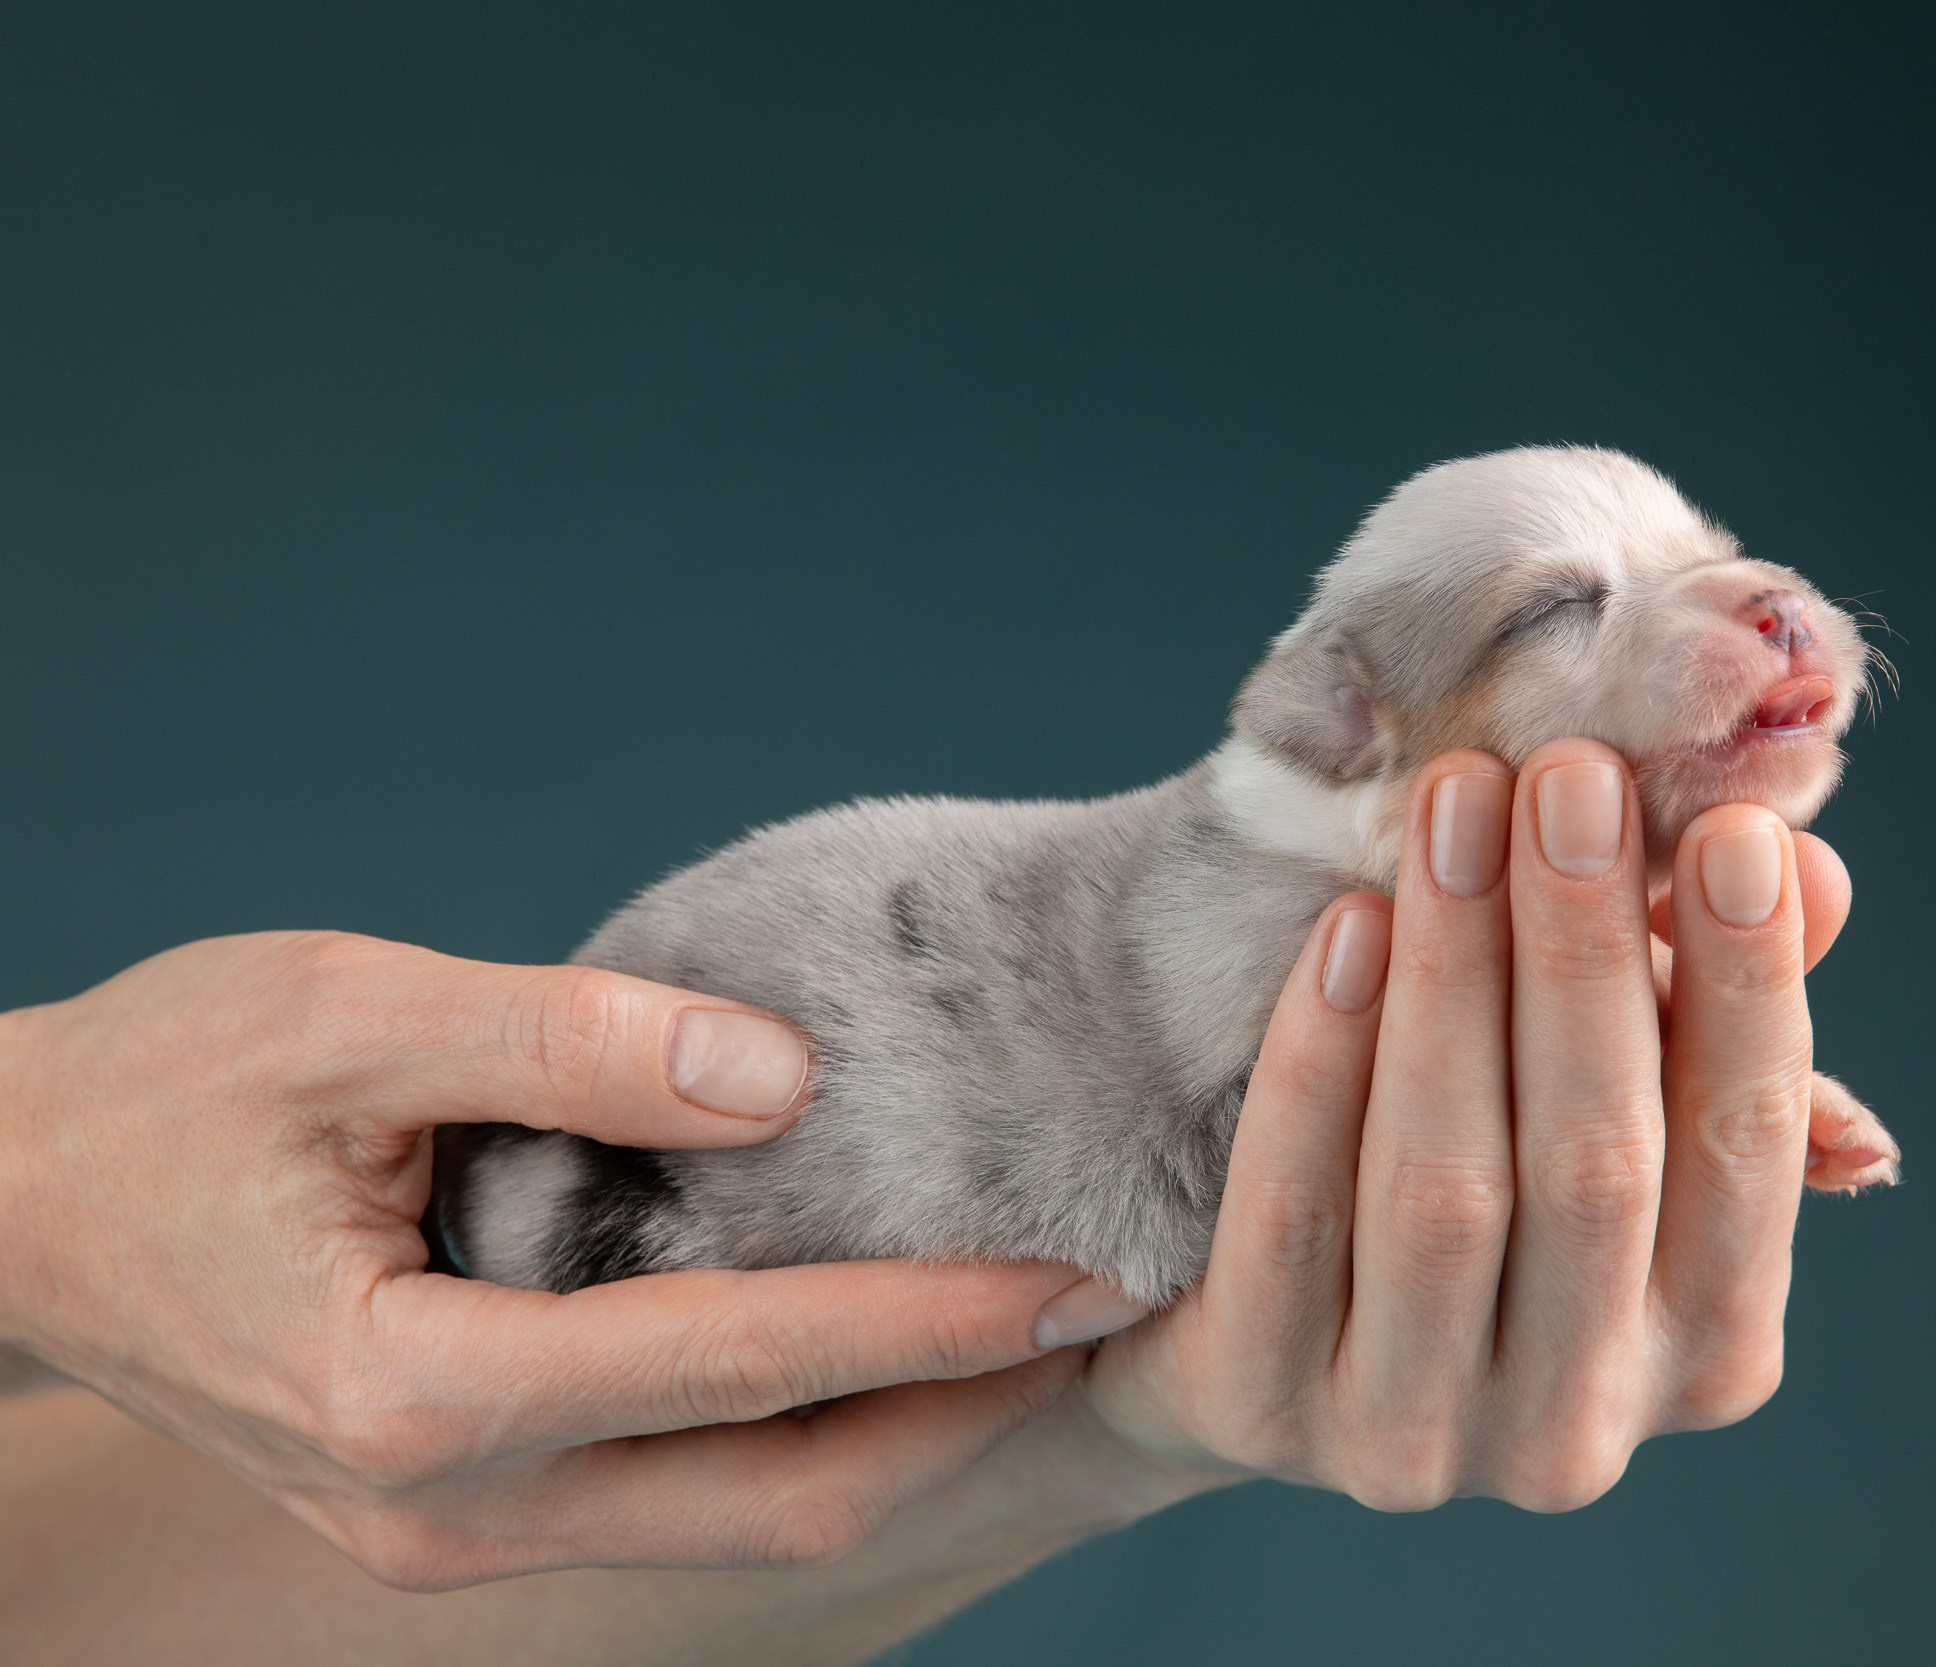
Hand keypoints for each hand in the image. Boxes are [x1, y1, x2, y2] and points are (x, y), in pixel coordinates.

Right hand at [0, 934, 1132, 1587]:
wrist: (20, 1200)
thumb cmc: (166, 1092)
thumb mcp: (346, 1014)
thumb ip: (567, 1041)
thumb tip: (790, 1076)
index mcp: (414, 1389)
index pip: (738, 1364)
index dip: (928, 1319)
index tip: (1080, 1268)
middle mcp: (448, 1508)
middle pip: (777, 1500)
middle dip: (961, 1414)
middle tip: (1112, 1313)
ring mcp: (458, 1535)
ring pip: (743, 1520)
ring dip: (904, 1436)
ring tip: (1041, 1330)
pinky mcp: (468, 1511)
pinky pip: (682, 1496)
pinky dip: (807, 1432)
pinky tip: (893, 1342)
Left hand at [1080, 740, 1872, 1504]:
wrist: (1239, 1333)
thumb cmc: (1471, 1176)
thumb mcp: (1598, 1095)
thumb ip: (1701, 1002)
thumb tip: (1810, 871)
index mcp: (1707, 1351)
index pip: (1744, 1154)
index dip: (1747, 990)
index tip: (1733, 829)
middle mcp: (1580, 1429)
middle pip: (1596, 1167)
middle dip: (1585, 952)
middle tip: (1568, 775)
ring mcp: (1416, 1439)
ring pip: (1447, 1190)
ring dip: (1456, 978)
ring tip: (1454, 807)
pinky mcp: (1263, 1408)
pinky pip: (1294, 1216)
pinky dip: (1322, 1062)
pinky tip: (1346, 930)